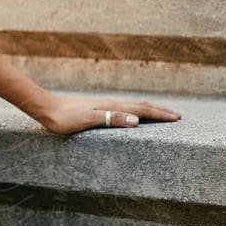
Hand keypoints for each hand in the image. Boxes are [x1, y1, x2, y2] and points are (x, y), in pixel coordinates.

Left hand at [31, 92, 182, 135]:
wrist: (47, 109)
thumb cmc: (64, 119)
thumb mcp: (87, 121)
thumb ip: (111, 120)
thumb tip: (136, 121)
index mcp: (112, 107)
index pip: (143, 110)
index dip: (161, 114)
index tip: (178, 118)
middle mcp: (112, 104)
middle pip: (142, 106)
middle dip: (161, 111)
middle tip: (179, 116)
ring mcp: (106, 105)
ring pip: (134, 106)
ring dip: (151, 109)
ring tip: (163, 114)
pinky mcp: (99, 109)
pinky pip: (125, 109)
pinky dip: (137, 111)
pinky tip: (134, 116)